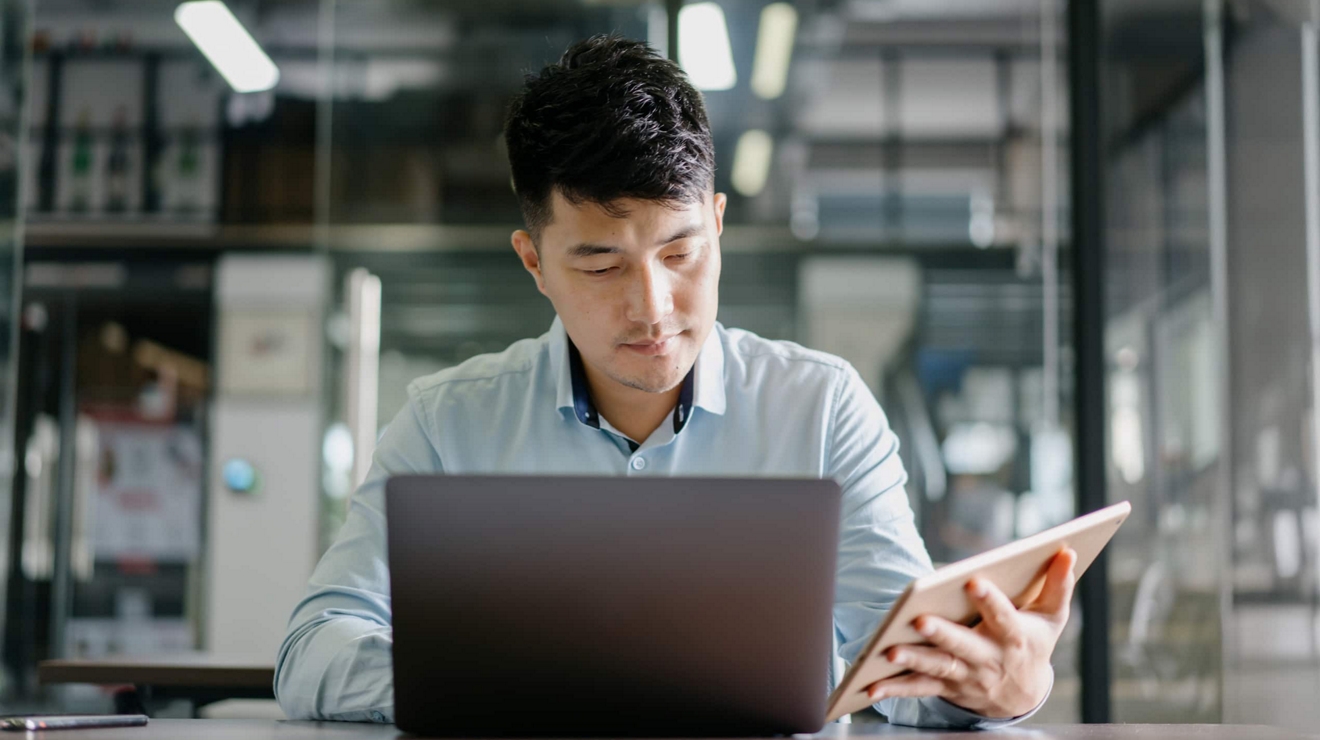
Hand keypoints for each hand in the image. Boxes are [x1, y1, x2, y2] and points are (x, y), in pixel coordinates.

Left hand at [865, 547, 1077, 718]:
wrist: (1022, 695)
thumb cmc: (1033, 643)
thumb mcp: (1052, 618)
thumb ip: (1058, 585)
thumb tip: (1066, 550)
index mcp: (1015, 638)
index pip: (1003, 617)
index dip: (990, 601)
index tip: (974, 581)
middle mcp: (989, 659)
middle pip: (963, 646)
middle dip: (942, 634)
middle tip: (920, 620)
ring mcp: (965, 676)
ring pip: (937, 668)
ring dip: (913, 660)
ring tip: (890, 651)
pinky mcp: (946, 687)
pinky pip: (919, 689)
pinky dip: (894, 688)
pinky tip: (871, 684)